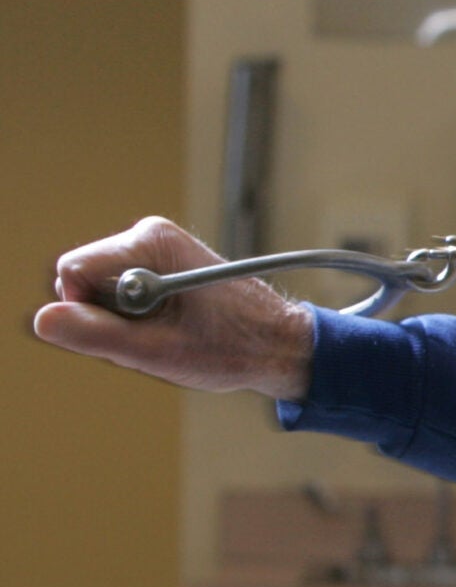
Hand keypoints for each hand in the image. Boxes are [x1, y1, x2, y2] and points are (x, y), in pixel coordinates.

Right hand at [34, 217, 315, 399]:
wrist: (280, 343)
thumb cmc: (231, 348)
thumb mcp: (156, 351)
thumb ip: (96, 335)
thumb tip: (44, 318)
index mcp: (149, 244)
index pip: (72, 272)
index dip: (87, 312)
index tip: (129, 332)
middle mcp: (149, 235)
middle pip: (85, 279)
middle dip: (107, 316)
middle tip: (155, 338)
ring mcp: (157, 248)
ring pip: (102, 289)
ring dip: (125, 320)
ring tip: (169, 333)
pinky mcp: (162, 263)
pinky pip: (123, 293)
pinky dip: (139, 317)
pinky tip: (172, 327)